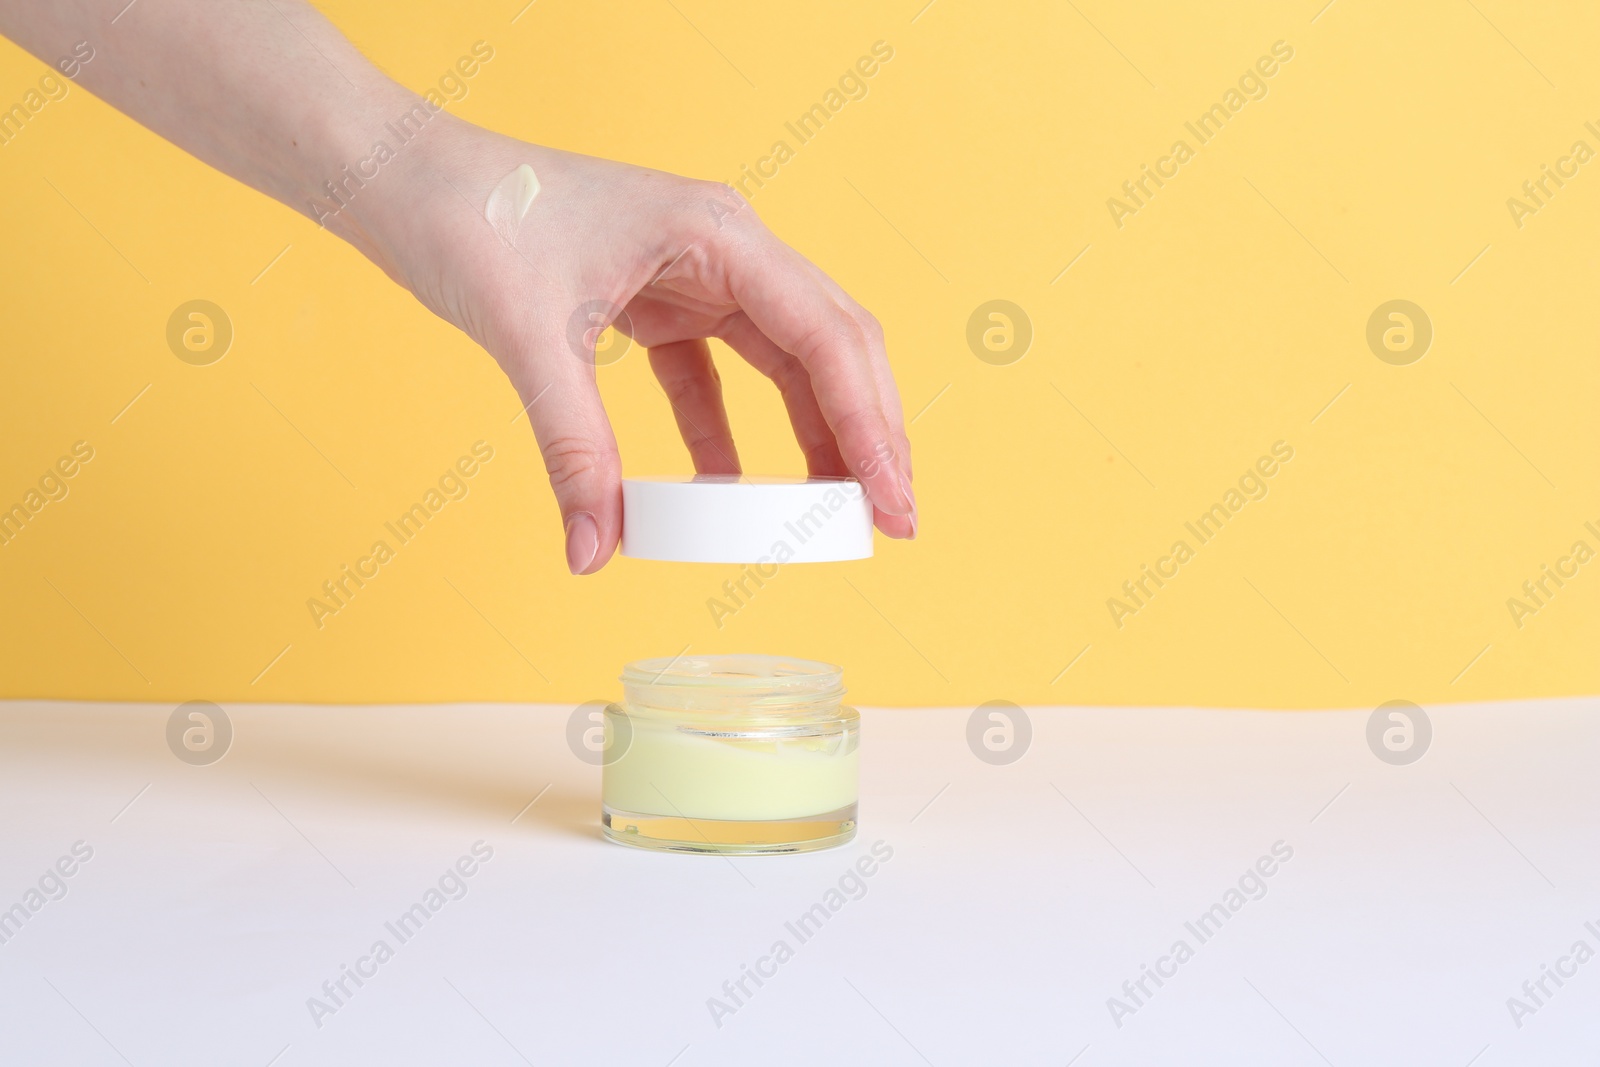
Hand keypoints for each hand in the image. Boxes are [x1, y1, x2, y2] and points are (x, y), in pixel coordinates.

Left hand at [335, 116, 915, 574]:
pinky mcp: (661, 301)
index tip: (891, 500)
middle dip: (868, 433)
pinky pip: (717, 377)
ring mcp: (697, 274)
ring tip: (833, 513)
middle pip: (831, 347)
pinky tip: (728, 490)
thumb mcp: (529, 335)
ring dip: (814, 435)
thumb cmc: (471, 216)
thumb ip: (573, 447)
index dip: (869, 425)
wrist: (406, 179)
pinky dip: (727, 435)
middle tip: (891, 518)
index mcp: (718, 234)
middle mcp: (725, 249)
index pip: (824, 337)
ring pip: (788, 362)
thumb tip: (594, 551)